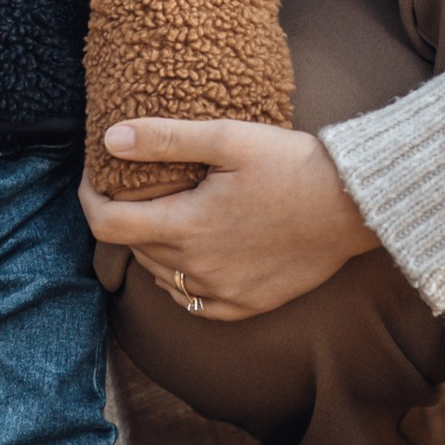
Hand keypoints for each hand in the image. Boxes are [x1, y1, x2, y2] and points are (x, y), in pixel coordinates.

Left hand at [80, 117, 373, 322]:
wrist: (353, 208)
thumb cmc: (293, 166)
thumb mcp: (228, 138)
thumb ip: (165, 139)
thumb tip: (110, 140)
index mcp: (187, 226)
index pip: (108, 225)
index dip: (90, 199)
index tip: (95, 177)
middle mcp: (198, 268)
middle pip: (135, 247)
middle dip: (127, 216)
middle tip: (140, 186)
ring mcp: (223, 293)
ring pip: (161, 275)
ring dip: (154, 246)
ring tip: (171, 213)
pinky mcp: (246, 306)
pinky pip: (193, 301)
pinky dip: (182, 278)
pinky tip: (196, 253)